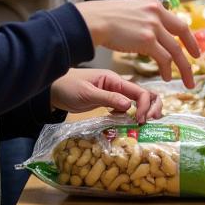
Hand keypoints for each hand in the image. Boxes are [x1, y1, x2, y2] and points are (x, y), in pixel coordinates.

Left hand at [50, 68, 164, 121]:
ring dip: (145, 111)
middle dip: (152, 106)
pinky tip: (128, 124)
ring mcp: (114, 95)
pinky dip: (131, 115)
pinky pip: (125, 108)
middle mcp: (118, 86)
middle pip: (144, 94)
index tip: (141, 120)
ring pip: (137, 102)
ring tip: (144, 124)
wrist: (52, 90)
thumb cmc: (67, 87)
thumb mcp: (87, 93)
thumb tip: (130, 106)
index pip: (139, 91)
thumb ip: (108, 98)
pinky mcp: (108, 103)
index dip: (145, 106)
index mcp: (115, 80)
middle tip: (150, 122)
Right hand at [75, 0, 199, 86]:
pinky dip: (167, 69)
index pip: (176, 20)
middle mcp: (157, 12)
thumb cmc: (104, 17)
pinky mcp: (147, 40)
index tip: (192, 45)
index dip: (187, 35)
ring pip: (175, 50)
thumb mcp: (130, 9)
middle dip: (192, 48)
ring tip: (186, 81)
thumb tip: (150, 30)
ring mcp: (153, 26)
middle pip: (183, 32)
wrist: (92, 20)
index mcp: (154, 4)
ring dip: (183, 67)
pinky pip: (164, 58)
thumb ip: (144, 17)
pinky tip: (167, 77)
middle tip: (198, 61)